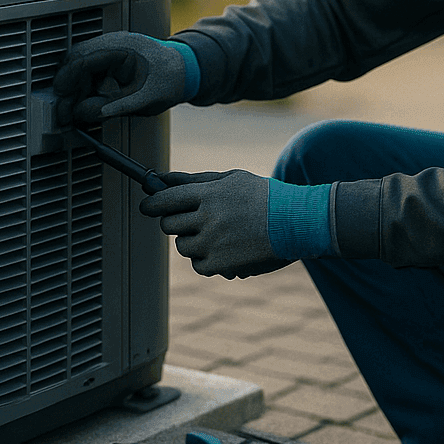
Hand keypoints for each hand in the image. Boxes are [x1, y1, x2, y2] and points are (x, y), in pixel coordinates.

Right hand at [53, 32, 189, 121]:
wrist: (185, 72)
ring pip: (81, 69)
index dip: (68, 78)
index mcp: (122, 47)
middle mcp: (112, 45)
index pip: (84, 58)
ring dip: (75, 90)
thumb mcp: (146, 98)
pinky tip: (83, 106)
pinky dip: (85, 89)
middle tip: (63, 112)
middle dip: (68, 88)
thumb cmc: (171, 79)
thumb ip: (117, 106)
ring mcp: (110, 52)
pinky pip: (90, 73)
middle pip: (78, 63)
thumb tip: (87, 113)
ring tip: (71, 113)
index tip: (60, 96)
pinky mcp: (110, 63)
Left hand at [140, 170, 292, 279]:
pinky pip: (198, 265)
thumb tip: (161, 178)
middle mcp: (207, 219)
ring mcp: (213, 243)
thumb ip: (194, 180)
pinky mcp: (221, 265)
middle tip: (192, 219)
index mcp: (208, 194)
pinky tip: (227, 248)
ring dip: (192, 241)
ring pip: (182, 246)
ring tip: (217, 233)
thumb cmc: (262, 196)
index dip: (152, 204)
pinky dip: (207, 259)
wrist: (296, 222)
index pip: (166, 199)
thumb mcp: (230, 179)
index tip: (147, 207)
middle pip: (169, 225)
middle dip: (175, 222)